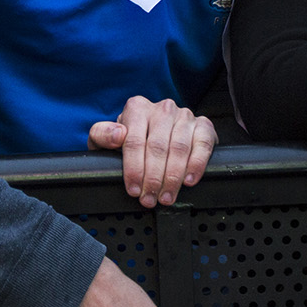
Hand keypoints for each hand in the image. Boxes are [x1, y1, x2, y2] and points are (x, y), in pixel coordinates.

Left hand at [88, 95, 214, 207]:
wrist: (153, 135)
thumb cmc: (129, 140)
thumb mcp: (106, 139)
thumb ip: (102, 135)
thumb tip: (118, 135)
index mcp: (137, 107)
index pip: (134, 140)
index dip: (134, 169)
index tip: (134, 189)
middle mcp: (163, 108)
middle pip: (158, 147)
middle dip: (153, 178)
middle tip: (149, 199)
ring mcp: (185, 115)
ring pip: (180, 148)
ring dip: (173, 177)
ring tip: (166, 197)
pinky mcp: (203, 125)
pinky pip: (203, 145)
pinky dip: (197, 165)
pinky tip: (189, 180)